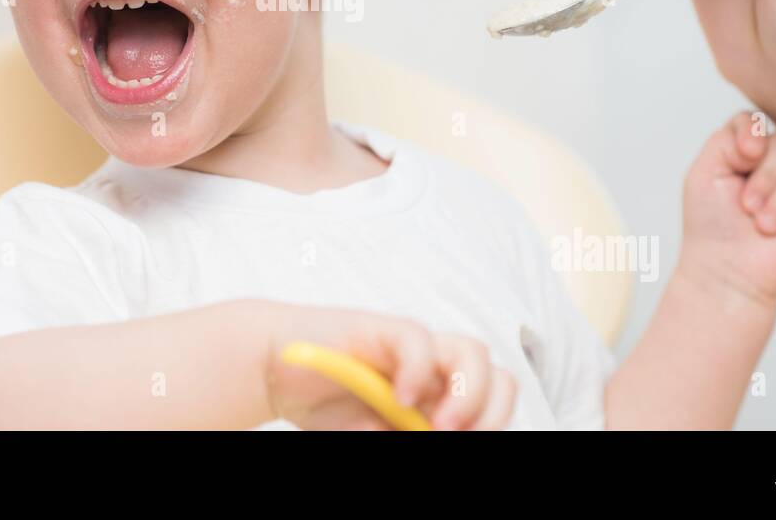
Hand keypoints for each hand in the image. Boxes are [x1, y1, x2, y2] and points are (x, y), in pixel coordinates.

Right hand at [256, 301, 517, 429]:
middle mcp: (436, 371)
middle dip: (491, 414)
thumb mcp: (369, 437)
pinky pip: (419, 342)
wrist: (276, 370)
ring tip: (441, 425)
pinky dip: (418, 373)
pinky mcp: (384, 328)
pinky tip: (400, 398)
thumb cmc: (325, 405)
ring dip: (468, 395)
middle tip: (458, 436)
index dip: (490, 427)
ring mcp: (413, 348)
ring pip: (473, 353)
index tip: (462, 447)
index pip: (491, 409)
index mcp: (440, 399)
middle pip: (499, 380)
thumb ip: (402, 438)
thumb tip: (431, 436)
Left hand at [680, 112, 775, 307]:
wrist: (727, 268)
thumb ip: (726, 140)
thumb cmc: (711, 224)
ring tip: (763, 225)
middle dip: (765, 178)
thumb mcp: (704, 173)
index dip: (752, 136)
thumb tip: (761, 137)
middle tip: (746, 207)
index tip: (742, 160)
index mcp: (747, 150)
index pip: (756, 121)